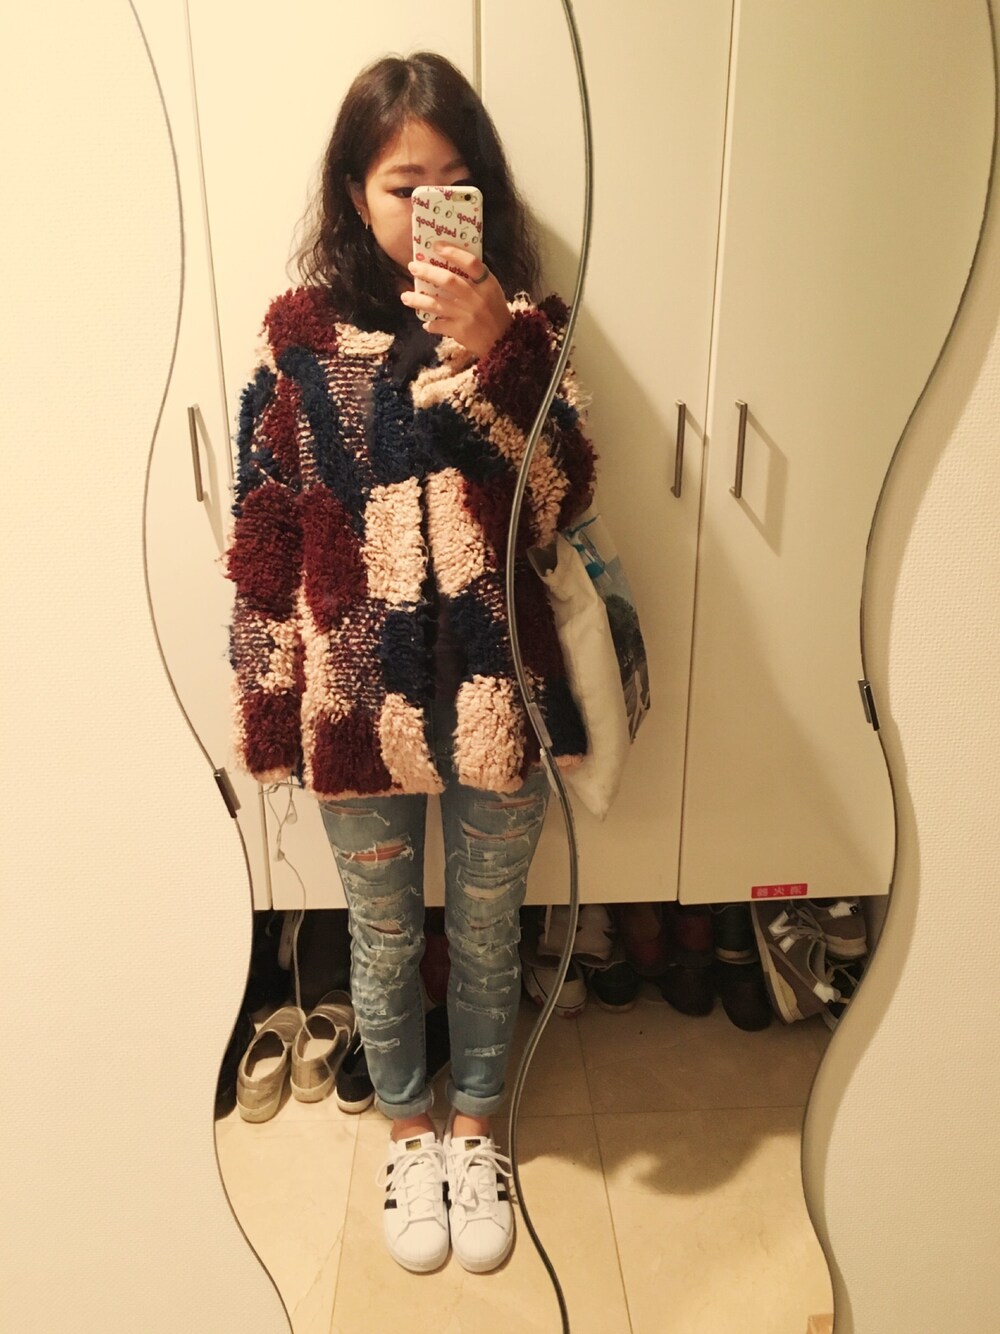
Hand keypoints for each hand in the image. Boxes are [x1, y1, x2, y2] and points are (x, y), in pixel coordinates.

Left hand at [400, 243, 511, 359]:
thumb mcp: (492, 291)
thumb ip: (476, 279)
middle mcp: (477, 298)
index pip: (470, 262)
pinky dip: (431, 324)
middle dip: (428, 272)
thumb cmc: (495, 312)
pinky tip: (426, 322)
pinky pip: (439, 324)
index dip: (453, 252)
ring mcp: (468, 315)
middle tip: (413, 267)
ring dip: (418, 300)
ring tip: (405, 297)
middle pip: (448, 281)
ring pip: (437, 304)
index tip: (436, 246)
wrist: (505, 342)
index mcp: (487, 284)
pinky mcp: (460, 331)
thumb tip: (449, 263)